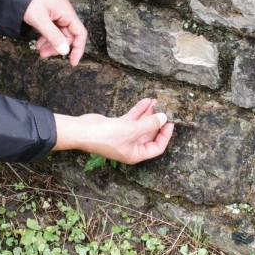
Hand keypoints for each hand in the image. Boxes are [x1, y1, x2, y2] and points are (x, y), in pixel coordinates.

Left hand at [23, 0, 86, 65]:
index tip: (72, 62)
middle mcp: (65, 13)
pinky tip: (38, 43)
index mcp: (67, 13)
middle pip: (68, 36)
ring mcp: (57, 14)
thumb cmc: (29, 0)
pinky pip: (52, 30)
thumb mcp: (40, 20)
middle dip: (57, 47)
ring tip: (38, 50)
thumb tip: (65, 51)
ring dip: (50, 44)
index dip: (78, 49)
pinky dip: (46, 38)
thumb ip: (53, 36)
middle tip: (44, 55)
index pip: (80, 33)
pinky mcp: (50, 15)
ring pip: (59, 34)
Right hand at [52, 98, 173, 164]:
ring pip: (141, 124)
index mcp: (136, 154)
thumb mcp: (132, 130)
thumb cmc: (107, 136)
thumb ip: (149, 124)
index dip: (165, 135)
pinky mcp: (118, 126)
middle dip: (157, 121)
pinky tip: (146, 101)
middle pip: (150, 134)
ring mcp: (124, 136)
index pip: (157, 147)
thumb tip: (164, 118)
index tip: (171, 122)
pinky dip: (139, 111)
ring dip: (149, 113)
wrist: (83, 131)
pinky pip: (132, 119)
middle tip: (165, 109)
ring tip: (157, 101)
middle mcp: (132, 147)